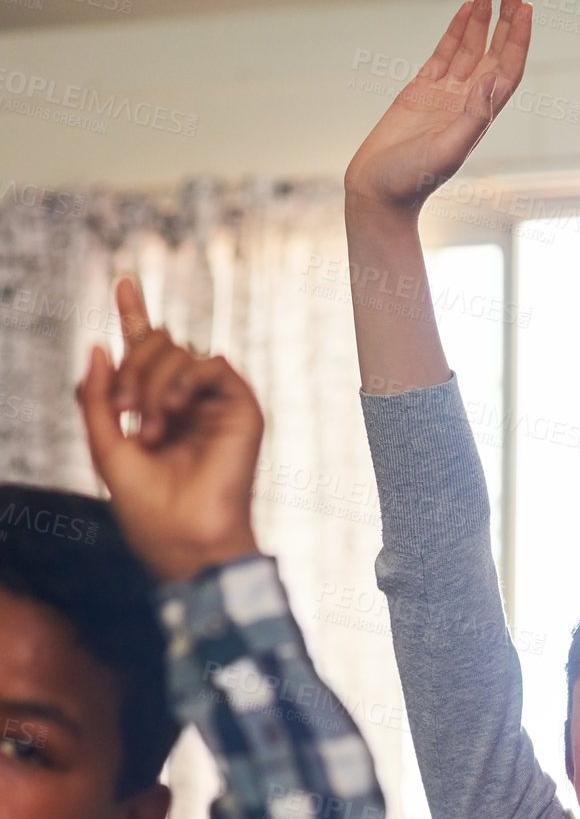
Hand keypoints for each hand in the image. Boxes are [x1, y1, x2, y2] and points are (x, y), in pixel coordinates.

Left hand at [76, 278, 262, 582]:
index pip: (147, 351)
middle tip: (124, 413)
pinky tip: (173, 411)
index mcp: (157, 408)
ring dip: (152, 385)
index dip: (134, 315)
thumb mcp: (104, 447)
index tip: (124, 281)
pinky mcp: (242, 408)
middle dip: (131, 370)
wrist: (185, 537)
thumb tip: (100, 345)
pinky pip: (210, 363)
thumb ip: (97, 396)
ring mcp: (216, 402)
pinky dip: (184, 381)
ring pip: (178, 351)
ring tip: (151, 429)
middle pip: (156, 344)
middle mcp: (188, 400)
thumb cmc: (147, 507)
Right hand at [345, 0, 531, 218]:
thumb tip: (493, 80)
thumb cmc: (412, 179)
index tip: (525, 8)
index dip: (519, 39)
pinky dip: (456, 29)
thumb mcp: (447, 150)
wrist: (378, 190)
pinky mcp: (421, 89)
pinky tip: (465, 8)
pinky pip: (445, 52)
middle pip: (495, 50)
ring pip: (470, 46)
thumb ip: (473, 118)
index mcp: (480, 115)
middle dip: (506, 18)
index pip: (508, 69)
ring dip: (481, 16)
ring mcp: (445, 93)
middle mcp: (468, 101)